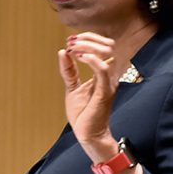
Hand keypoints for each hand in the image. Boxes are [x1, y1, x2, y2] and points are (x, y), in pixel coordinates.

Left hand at [58, 32, 120, 161]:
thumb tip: (63, 51)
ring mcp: (109, 82)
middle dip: (88, 38)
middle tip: (71, 42)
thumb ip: (69, 70)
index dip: (89, 38)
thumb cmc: (83, 114)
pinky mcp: (105, 91)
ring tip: (74, 49)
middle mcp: (109, 76)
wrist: (88, 135)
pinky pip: (102, 69)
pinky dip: (91, 59)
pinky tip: (79, 58)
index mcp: (103, 73)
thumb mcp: (72, 87)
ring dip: (88, 46)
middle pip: (109, 44)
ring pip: (107, 52)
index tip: (71, 41)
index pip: (104, 46)